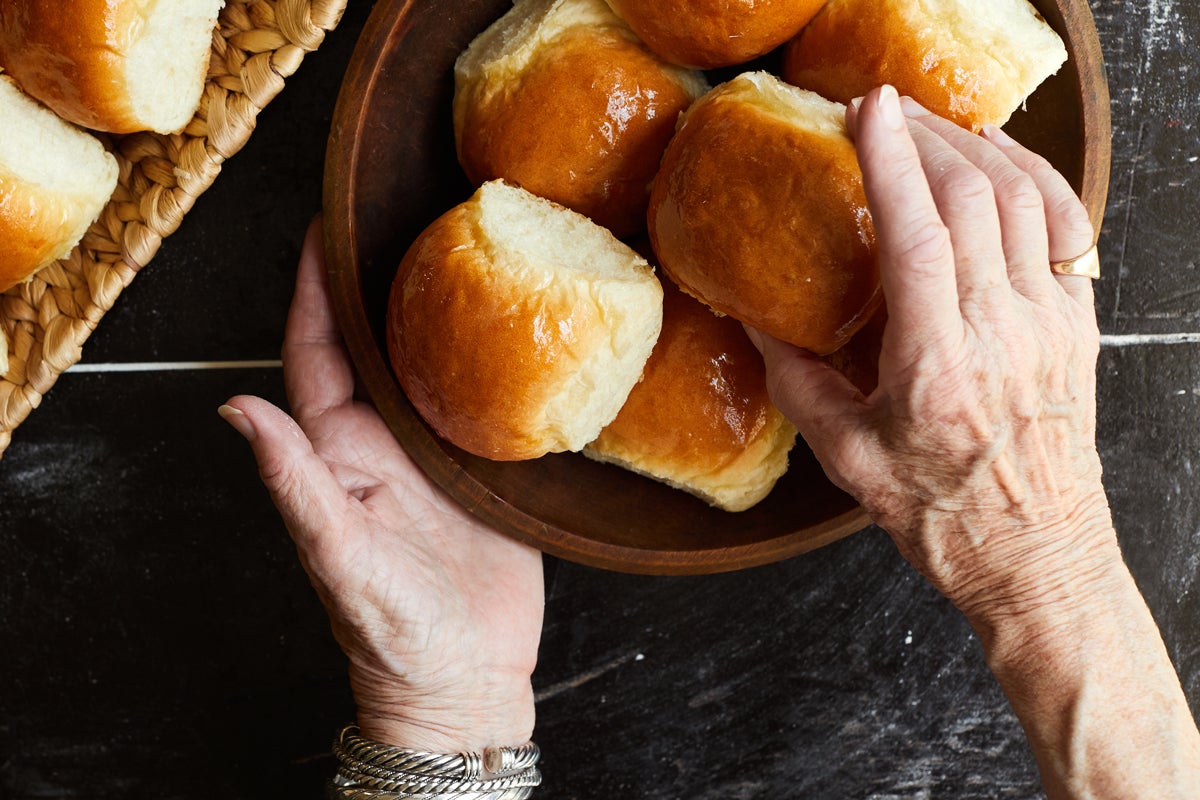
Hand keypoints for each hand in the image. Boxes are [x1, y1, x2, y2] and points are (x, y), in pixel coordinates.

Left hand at [219, 219, 543, 752]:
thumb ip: (293, 484)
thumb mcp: (339, 557)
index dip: (315, 292)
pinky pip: (490, 405)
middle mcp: (385, 446)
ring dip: (440, 313)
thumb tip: (234, 409)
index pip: (319, 356)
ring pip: (435, 367)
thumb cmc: (394, 636)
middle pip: (378, 347)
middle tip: (402, 215)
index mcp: (341, 455)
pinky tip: (518, 331)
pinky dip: (497, 365)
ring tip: (462, 251)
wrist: (467, 682)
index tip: (323, 231)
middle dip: (381, 282)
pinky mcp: (489, 474)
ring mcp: (438, 458)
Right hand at [751, 86, 1118, 622]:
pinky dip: (1034, 177)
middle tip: (887, 114)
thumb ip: (798, 382)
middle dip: (928, 138)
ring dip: (978, 149)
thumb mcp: (847, 458)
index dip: (892, 163)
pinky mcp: (1077, 326)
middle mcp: (1003, 334)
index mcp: (938, 368)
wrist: (1037, 558)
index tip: (867, 113)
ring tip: (935, 127)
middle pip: (975, 198)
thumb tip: (758, 321)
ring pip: (1026, 199)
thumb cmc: (943, 517)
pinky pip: (1065, 226)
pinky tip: (1002, 161)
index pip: (919, 237)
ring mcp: (1050, 325)